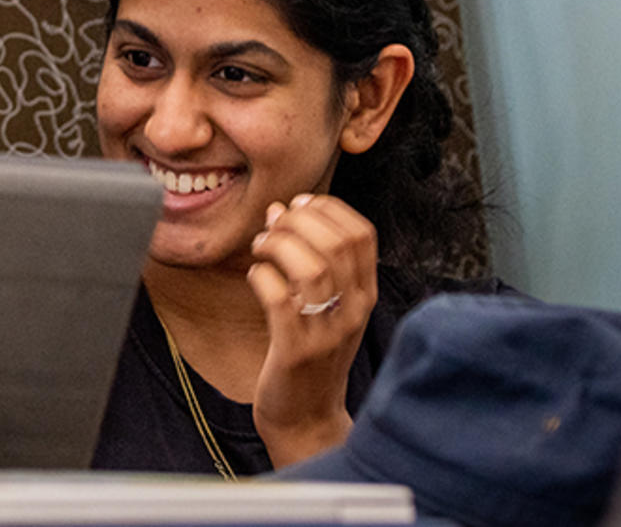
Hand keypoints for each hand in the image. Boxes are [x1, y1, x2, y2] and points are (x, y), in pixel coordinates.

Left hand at [246, 193, 378, 465]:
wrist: (306, 417)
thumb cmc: (311, 352)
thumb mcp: (326, 305)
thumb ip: (310, 258)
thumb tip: (279, 208)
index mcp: (365, 295)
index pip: (362, 234)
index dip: (328, 208)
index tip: (299, 204)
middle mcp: (353, 312)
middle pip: (336, 245)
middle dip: (298, 222)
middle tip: (272, 226)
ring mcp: (327, 333)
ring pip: (312, 269)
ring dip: (278, 245)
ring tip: (261, 248)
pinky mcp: (296, 351)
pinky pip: (279, 300)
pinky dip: (262, 277)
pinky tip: (255, 276)